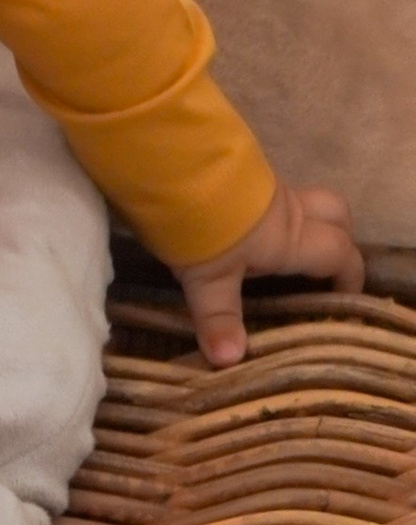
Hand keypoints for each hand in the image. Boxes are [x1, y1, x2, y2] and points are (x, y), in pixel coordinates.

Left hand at [174, 177, 361, 366]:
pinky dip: (267, 207)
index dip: (350, 274)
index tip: (345, 297)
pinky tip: (242, 223)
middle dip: (340, 236)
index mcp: (290, 239)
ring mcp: (262, 182)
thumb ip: (219, 317)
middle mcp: (286, 208)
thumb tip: (228, 361)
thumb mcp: (208, 278)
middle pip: (335, 213)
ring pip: (301, 198)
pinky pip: (268, 188)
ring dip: (302, 219)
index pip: (339, 253)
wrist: (174, 162)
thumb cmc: (203, 226)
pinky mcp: (237, 167)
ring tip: (280, 249)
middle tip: (324, 265)